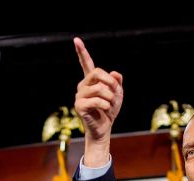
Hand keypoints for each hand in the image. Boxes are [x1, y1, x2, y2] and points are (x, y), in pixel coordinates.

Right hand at [73, 36, 122, 167]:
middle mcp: (83, 85)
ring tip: (109, 106)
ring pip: (99, 88)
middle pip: (97, 73)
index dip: (81, 52)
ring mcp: (79, 95)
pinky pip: (97, 100)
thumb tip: (114, 73)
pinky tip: (104, 111)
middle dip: (111, 83)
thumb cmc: (109, 111)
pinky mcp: (79, 106)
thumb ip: (117, 82)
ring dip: (110, 98)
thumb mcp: (118, 94)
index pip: (86, 63)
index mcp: (91, 81)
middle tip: (116, 93)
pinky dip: (105, 106)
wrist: (104, 128)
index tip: (76, 40)